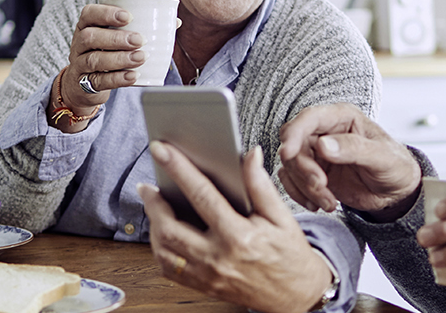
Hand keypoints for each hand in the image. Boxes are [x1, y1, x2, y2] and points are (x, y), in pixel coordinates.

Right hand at [54, 4, 146, 113]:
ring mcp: (79, 64)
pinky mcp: (84, 83)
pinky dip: (117, 79)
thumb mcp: (116, 38)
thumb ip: (141, 28)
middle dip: (116, 38)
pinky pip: (98, 81)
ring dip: (119, 58)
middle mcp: (79, 43)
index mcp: (87, 25)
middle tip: (140, 40)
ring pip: (94, 59)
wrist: (83, 85)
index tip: (128, 17)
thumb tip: (175, 21)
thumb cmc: (106, 53)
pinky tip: (133, 76)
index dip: (106, 13)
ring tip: (140, 57)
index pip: (90, 13)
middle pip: (91, 37)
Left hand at [137, 142, 332, 312]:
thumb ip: (261, 185)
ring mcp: (208, 276)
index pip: (201, 195)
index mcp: (239, 236)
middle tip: (148, 186)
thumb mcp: (282, 217)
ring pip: (164, 252)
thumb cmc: (290, 256)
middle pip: (171, 228)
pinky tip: (162, 234)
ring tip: (153, 206)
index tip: (162, 151)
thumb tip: (250, 155)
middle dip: (153, 203)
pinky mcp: (204, 286)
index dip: (179, 169)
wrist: (297, 295)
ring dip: (153, 227)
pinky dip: (160, 250)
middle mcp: (218, 258)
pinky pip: (170, 270)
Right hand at [278, 103, 421, 220]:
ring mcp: (317, 153)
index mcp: (342, 118)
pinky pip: (292, 181)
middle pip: (295, 145)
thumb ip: (354, 148)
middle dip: (304, 170)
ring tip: (329, 202)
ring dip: (305, 187)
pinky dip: (301, 195)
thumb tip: (323, 145)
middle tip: (322, 187)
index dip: (294, 133)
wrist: (396, 193)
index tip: (287, 153)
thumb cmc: (396, 167)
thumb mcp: (382, 157)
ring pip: (291, 166)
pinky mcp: (313, 172)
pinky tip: (320, 205)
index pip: (308, 118)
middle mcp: (325, 132)